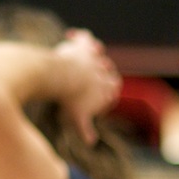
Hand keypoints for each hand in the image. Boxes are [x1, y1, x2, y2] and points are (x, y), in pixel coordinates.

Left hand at [55, 29, 121, 145]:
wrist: (64, 80)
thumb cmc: (72, 101)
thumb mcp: (79, 117)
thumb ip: (86, 128)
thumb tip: (90, 142)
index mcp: (107, 87)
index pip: (114, 86)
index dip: (109, 88)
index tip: (104, 90)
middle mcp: (104, 71)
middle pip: (108, 68)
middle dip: (103, 69)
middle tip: (97, 70)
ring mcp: (94, 58)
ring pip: (98, 52)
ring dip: (93, 53)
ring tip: (88, 53)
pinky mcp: (83, 47)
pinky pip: (85, 38)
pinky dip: (80, 36)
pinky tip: (71, 35)